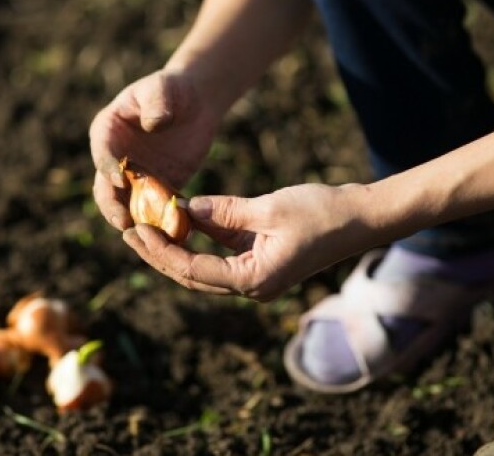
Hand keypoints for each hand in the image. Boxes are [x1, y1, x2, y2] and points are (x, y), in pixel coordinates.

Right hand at [89, 69, 222, 230]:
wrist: (195, 103)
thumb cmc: (173, 89)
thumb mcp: (163, 89)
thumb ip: (157, 103)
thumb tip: (154, 124)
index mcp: (107, 131)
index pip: (102, 153)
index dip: (108, 168)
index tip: (119, 182)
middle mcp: (115, 158)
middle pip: (105, 188)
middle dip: (113, 206)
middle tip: (125, 222)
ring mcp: (134, 177)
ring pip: (127, 205)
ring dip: (135, 220)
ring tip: (147, 235)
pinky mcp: (157, 188)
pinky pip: (154, 209)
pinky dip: (160, 221)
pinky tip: (173, 232)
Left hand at [121, 183, 379, 301]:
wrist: (364, 218)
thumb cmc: (324, 213)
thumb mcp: (269, 208)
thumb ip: (224, 211)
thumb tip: (185, 210)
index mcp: (254, 281)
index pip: (194, 270)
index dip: (161, 251)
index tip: (136, 230)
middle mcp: (252, 285)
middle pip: (193, 274)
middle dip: (160, 253)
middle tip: (129, 230)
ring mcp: (256, 273)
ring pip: (205, 264)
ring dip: (177, 245)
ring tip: (146, 223)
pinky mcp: (261, 258)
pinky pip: (222, 250)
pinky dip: (201, 236)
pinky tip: (180, 216)